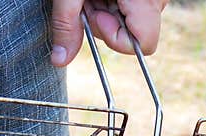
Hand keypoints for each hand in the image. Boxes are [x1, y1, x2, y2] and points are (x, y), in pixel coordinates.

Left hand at [51, 0, 167, 66]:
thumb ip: (67, 24)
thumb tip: (59, 60)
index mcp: (145, 0)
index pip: (144, 44)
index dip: (115, 37)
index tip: (96, 15)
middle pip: (136, 34)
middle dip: (108, 22)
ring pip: (135, 22)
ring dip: (111, 12)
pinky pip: (136, 10)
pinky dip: (116, 3)